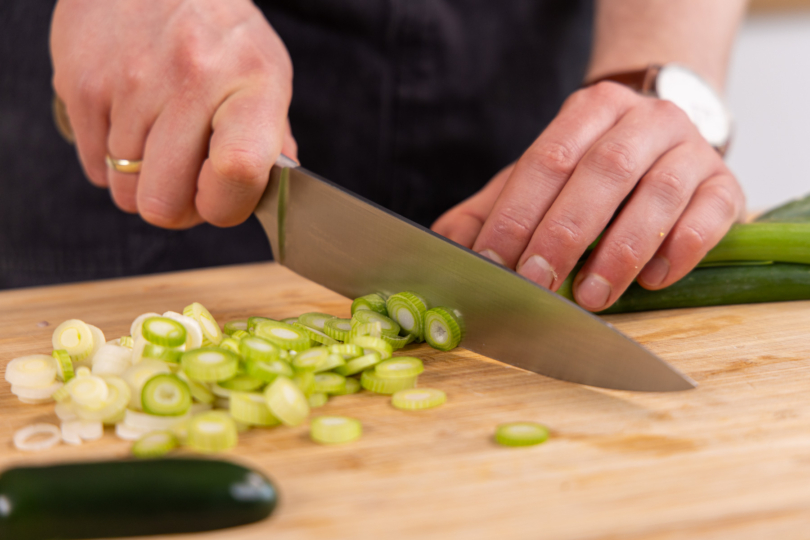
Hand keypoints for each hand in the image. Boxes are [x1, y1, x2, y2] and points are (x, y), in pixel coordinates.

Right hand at [51, 0, 295, 228]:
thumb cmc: (220, 36)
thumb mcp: (266, 76)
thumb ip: (271, 142)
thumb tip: (267, 198)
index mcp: (251, 83)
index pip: (238, 172)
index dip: (225, 206)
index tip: (220, 198)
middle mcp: (191, 79)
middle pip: (164, 204)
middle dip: (176, 206)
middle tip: (186, 179)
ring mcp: (130, 82)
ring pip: (124, 191)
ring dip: (142, 180)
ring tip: (160, 138)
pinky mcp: (82, 82)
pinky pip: (93, 165)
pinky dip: (111, 158)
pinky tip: (132, 121)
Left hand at [432, 82, 745, 310]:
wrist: (659, 140)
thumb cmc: (588, 170)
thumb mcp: (535, 180)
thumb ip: (489, 211)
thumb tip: (444, 249)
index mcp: (589, 110)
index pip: (548, 159)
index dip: (518, 212)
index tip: (493, 260)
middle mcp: (645, 120)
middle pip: (602, 172)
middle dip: (564, 234)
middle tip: (538, 284)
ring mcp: (691, 149)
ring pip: (658, 195)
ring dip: (620, 252)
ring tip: (591, 297)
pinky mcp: (726, 184)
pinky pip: (711, 215)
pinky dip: (679, 251)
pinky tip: (653, 280)